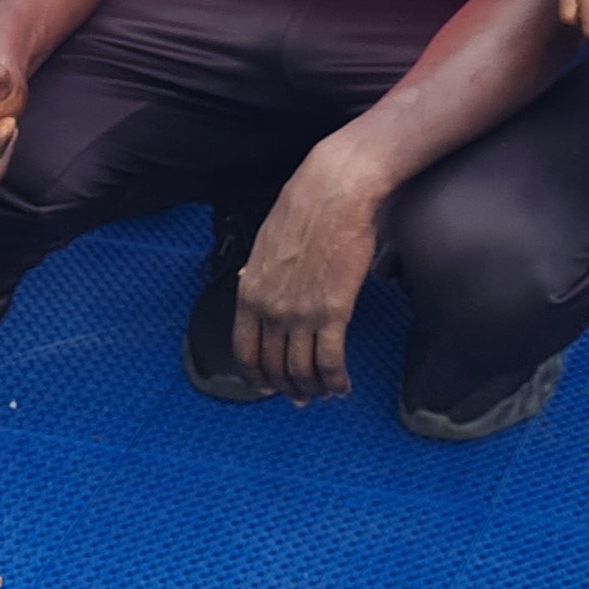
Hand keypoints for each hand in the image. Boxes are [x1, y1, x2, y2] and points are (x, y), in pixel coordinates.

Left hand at [231, 143, 381, 403]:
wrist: (334, 192)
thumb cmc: (303, 210)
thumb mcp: (265, 245)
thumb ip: (258, 276)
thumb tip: (252, 289)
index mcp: (250, 292)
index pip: (245, 351)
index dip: (256, 377)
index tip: (268, 387)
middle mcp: (271, 309)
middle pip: (274, 367)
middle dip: (287, 389)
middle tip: (300, 397)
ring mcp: (301, 314)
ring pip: (302, 371)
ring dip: (313, 390)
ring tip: (323, 393)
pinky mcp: (333, 312)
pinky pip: (330, 362)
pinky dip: (335, 381)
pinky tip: (343, 386)